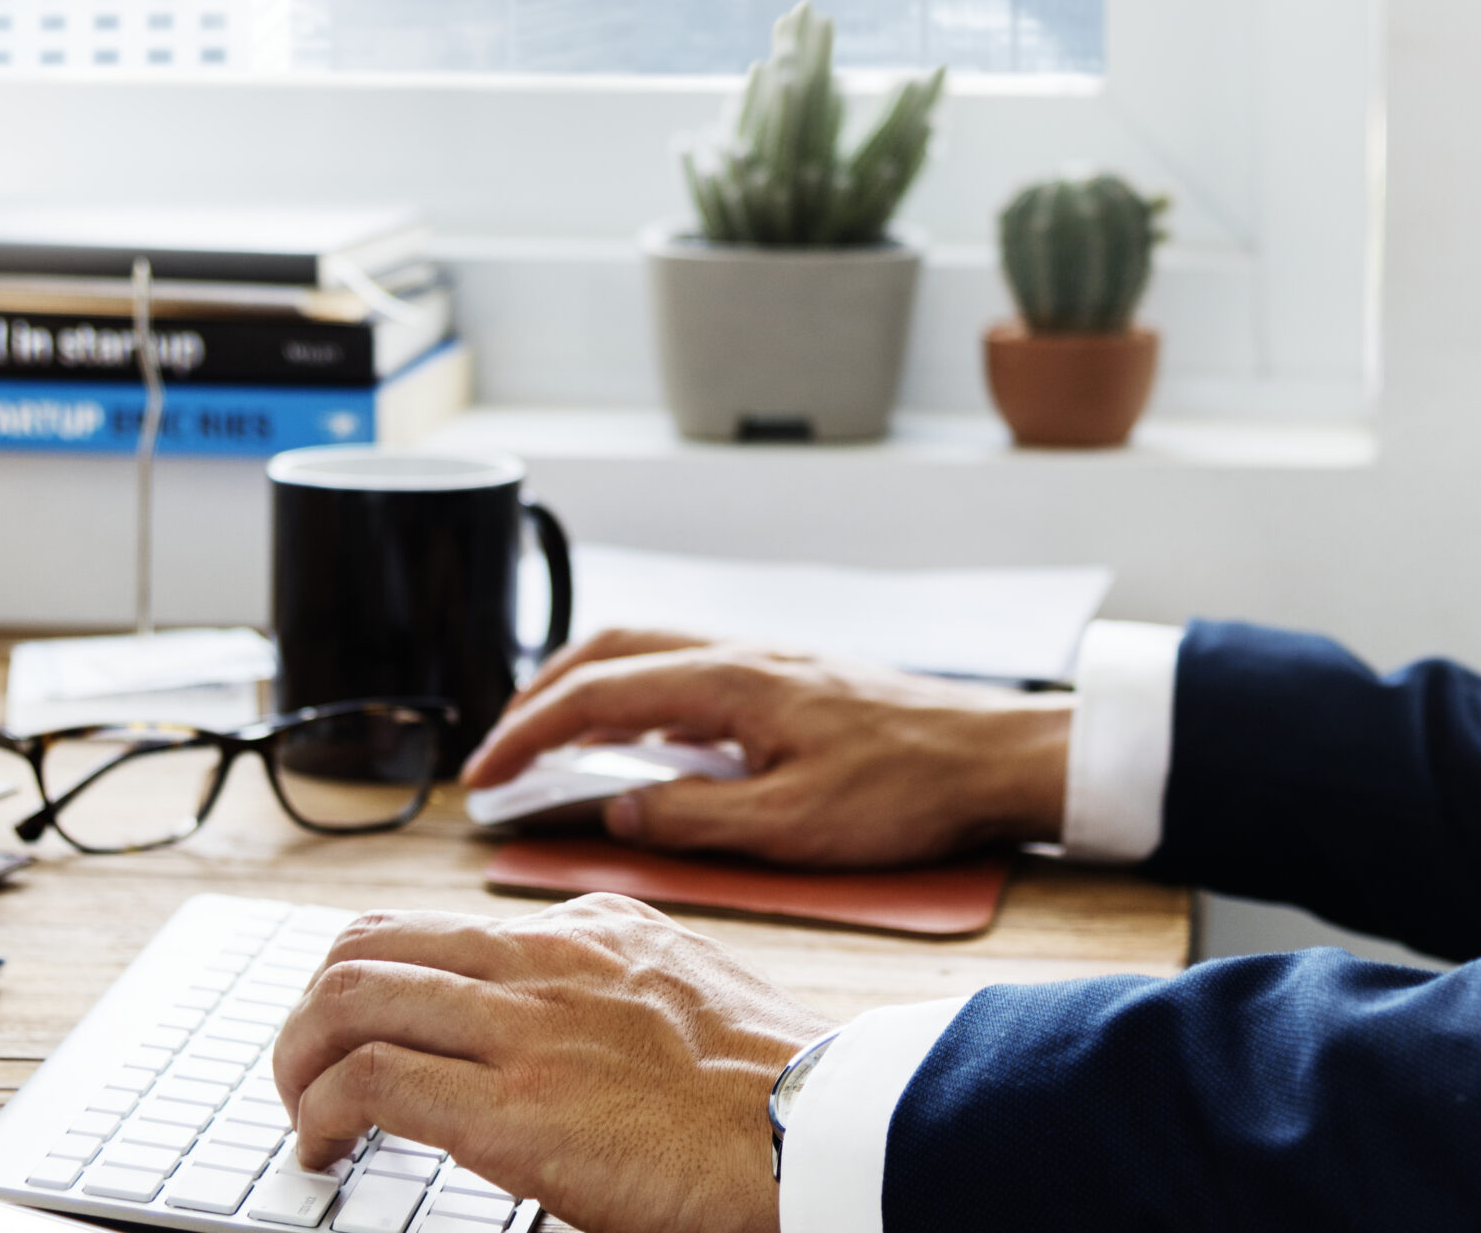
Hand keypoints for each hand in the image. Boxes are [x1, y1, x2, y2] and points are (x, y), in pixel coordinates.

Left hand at [271, 894, 821, 1232]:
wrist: (822, 1131)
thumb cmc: (772, 1087)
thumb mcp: (682, 988)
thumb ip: (610, 984)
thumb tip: (559, 1026)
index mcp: (580, 929)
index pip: (429, 924)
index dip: (367, 974)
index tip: (350, 1024)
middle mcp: (538, 959)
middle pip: (366, 945)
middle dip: (310, 1010)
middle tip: (302, 1069)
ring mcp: (522, 1027)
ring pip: (349, 997)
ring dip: (298, 1058)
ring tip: (299, 1114)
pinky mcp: (514, 1109)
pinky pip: (375, 1081)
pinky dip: (324, 1112)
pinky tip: (325, 1150)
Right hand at [462, 627, 1070, 866]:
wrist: (994, 756)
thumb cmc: (907, 792)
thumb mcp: (791, 828)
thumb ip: (693, 818)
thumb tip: (614, 810)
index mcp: (726, 682)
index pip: (596, 695)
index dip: (529, 733)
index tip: (487, 774)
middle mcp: (733, 654)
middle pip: (606, 652)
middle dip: (539, 698)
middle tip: (499, 753)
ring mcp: (757, 661)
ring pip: (641, 652)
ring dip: (583, 689)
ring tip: (548, 741)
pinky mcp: (780, 679)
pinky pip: (679, 670)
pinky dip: (632, 695)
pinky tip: (637, 741)